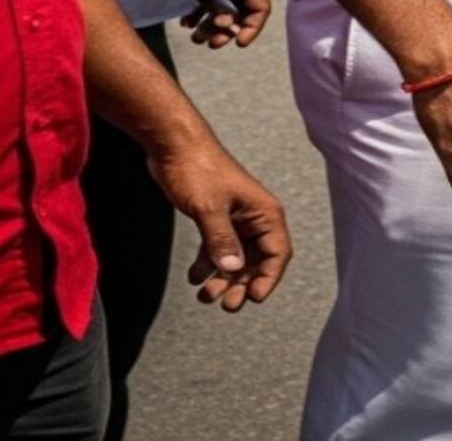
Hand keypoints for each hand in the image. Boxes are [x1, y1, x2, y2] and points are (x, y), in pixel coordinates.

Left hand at [148, 141, 291, 311]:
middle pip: (258, 261)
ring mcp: (235, 219)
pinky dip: (209, 265)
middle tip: (226, 305)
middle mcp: (255, 217)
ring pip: (237, 258)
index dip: (268, 279)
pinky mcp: (216, 218)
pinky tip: (194, 277)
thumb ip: (221, 240)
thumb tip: (232, 269)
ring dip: (224, 279)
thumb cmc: (198, 169)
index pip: (278, 253)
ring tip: (205, 296)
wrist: (174, 146)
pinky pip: (219, 249)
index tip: (251, 298)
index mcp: (264, 212)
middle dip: (243, 285)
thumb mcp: (209, 208)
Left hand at [183, 0, 271, 49]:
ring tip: (195, 37)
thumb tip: (224, 26)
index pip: (260, 11)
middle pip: (240, 17)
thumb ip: (220, 1)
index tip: (238, 43)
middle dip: (226, 32)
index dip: (251, 29)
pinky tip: (186, 23)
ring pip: (222, 15)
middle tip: (211, 43)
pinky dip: (198, 17)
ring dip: (210, 28)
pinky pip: (207, 8)